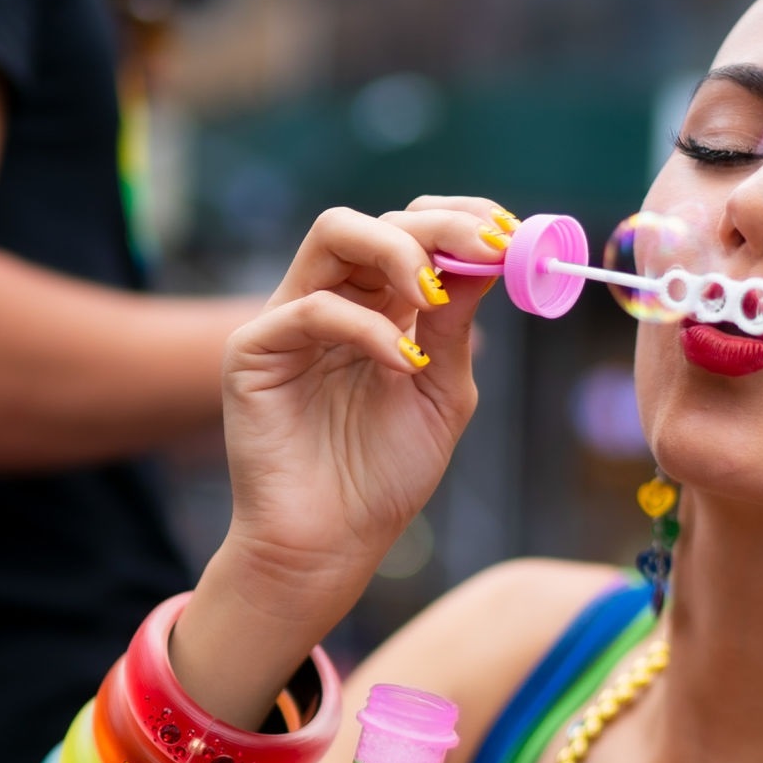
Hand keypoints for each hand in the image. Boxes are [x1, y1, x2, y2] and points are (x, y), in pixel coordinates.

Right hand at [219, 197, 509, 614]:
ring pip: (335, 233)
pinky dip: (366, 327)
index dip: (461, 218)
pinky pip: (311, 308)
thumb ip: (456, 326)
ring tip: (436, 296)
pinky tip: (403, 364)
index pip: (414, 228)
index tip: (508, 232)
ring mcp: (291, 319)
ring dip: (399, 250)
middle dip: (441, 226)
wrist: (331, 544)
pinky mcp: (254, 350)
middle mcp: (336, 300)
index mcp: (382, 307)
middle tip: (487, 247)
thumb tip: (486, 258)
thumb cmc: (385, 475)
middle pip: (379, 220)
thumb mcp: (442, 391)